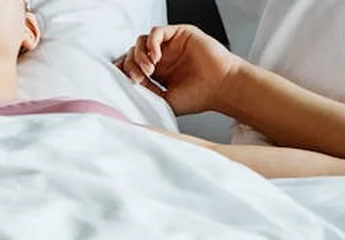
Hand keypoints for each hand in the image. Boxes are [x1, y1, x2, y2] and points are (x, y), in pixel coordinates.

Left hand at [116, 25, 244, 115]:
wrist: (221, 88)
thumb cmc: (198, 97)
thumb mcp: (165, 102)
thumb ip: (146, 95)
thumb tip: (126, 89)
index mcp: (157, 73)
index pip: (131, 65)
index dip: (124, 70)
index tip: (125, 82)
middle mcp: (162, 58)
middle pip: (133, 53)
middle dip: (131, 65)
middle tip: (140, 78)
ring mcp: (170, 45)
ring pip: (141, 41)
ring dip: (139, 55)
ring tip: (149, 69)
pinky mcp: (179, 34)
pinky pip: (156, 32)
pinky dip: (151, 43)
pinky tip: (156, 57)